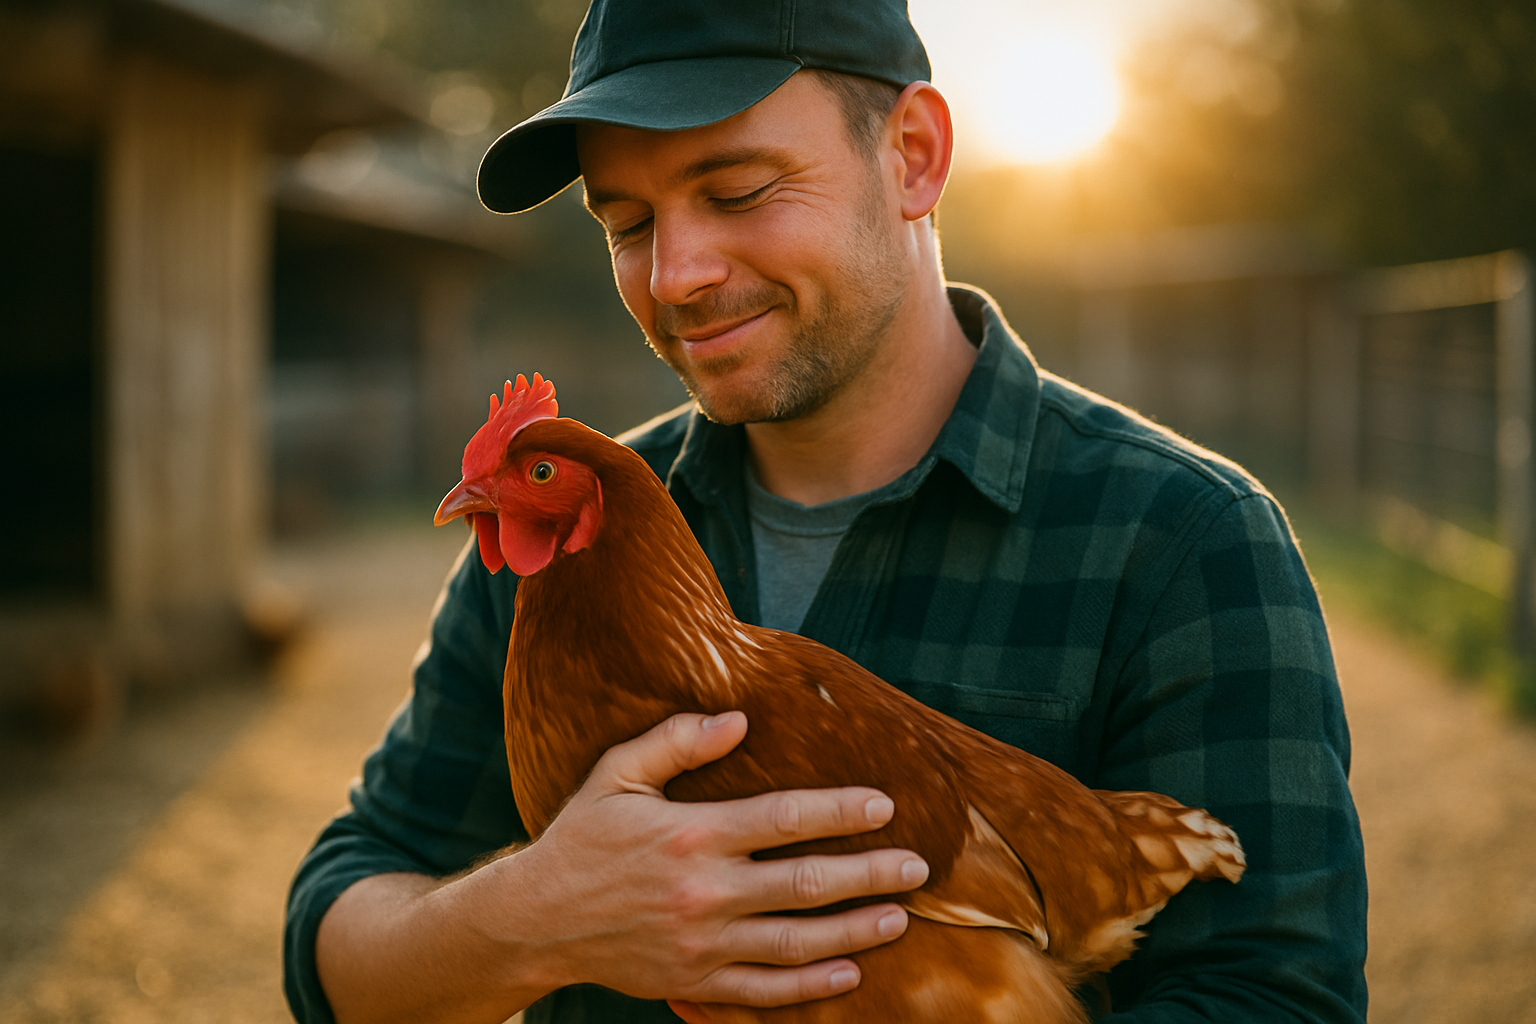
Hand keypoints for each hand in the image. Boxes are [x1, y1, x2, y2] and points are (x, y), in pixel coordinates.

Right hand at [500, 711, 928, 1008]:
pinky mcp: (694, 982)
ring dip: (854, 930)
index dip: (840, 810)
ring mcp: (701, 944)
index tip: (884, 804)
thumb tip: (737, 719)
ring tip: (900, 918)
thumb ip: (676, 742)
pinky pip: (763, 991)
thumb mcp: (616, 774)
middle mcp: (703, 892)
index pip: (784, 818)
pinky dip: (808, 985)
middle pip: (805, 883)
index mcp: (691, 834)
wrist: (535, 920)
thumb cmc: (581, 838)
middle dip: (870, 874)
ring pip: (795, 942)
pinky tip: (848, 972)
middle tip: (918, 867)